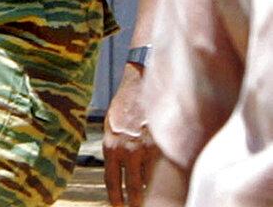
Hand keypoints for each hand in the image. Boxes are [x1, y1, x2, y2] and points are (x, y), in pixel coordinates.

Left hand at [103, 65, 158, 206]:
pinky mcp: (162, 143)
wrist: (141, 80)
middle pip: (132, 190)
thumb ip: (112, 147)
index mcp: (110, 145)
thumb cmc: (125, 103)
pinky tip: (164, 187)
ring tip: (152, 202)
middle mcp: (126, 150)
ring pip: (149, 184)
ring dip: (151, 194)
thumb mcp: (110, 124)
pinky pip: (163, 171)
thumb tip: (115, 171)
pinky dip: (163, 181)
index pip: (111, 183)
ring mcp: (145, 148)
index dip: (116, 200)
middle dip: (135, 204)